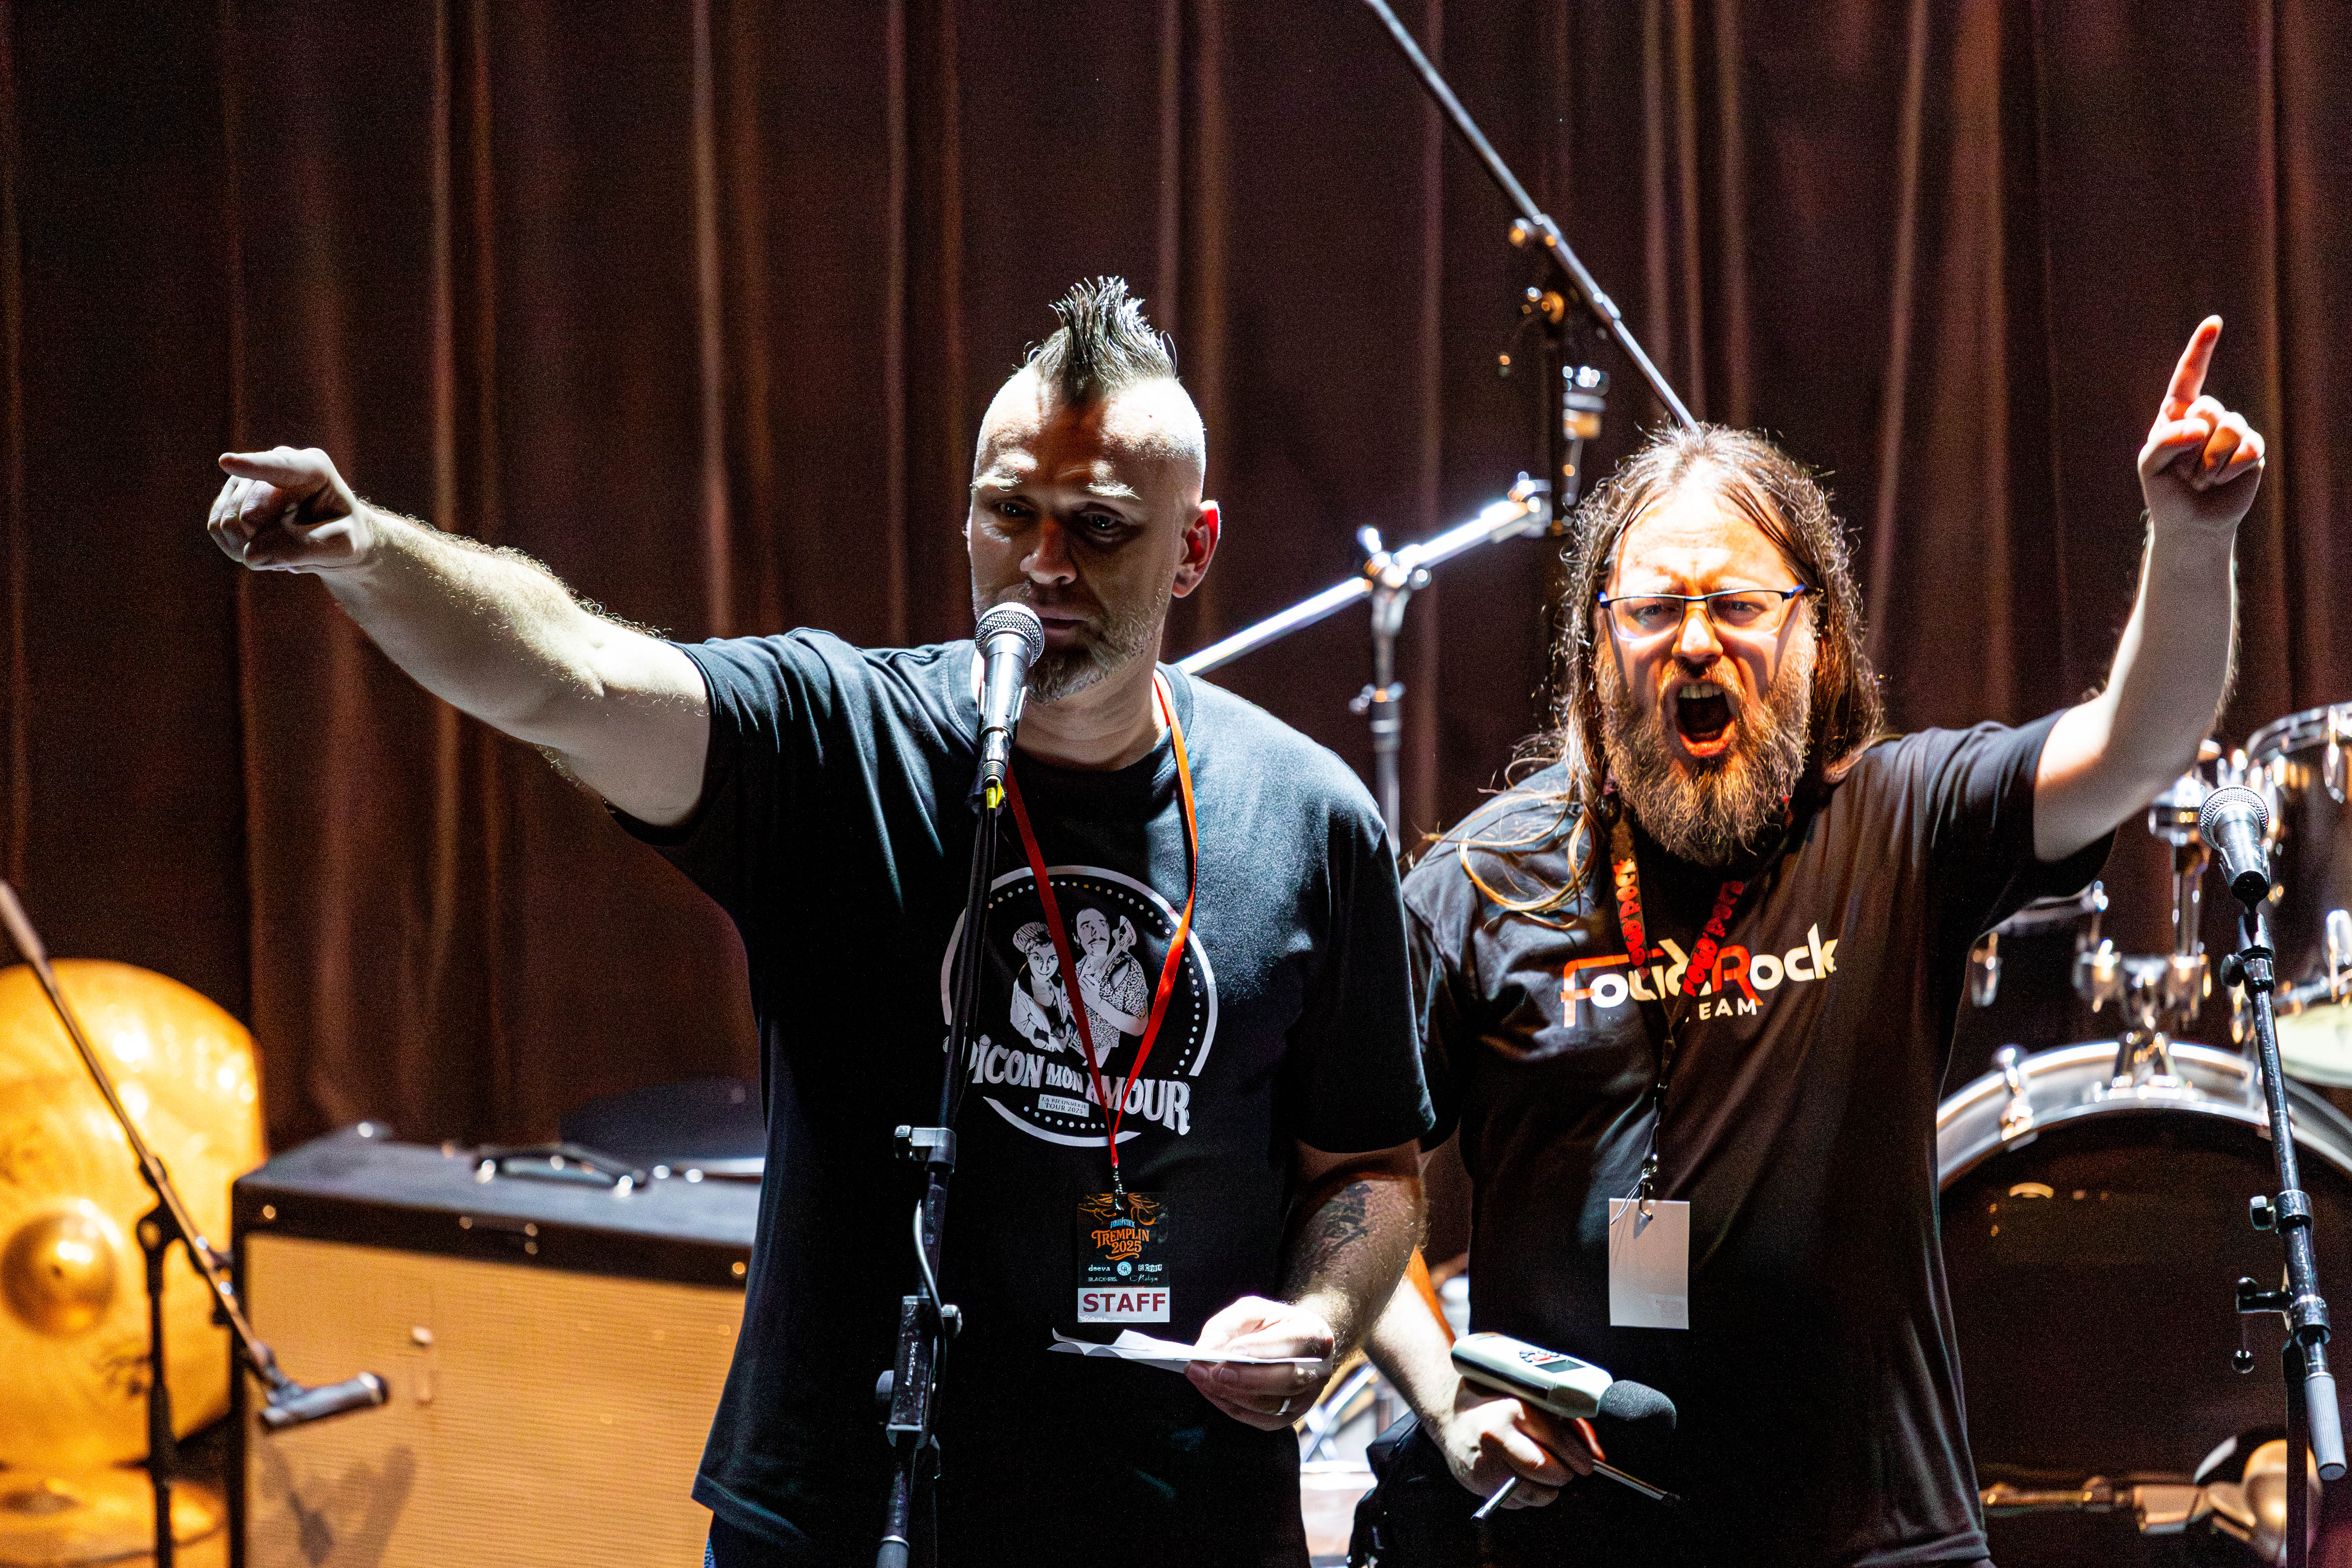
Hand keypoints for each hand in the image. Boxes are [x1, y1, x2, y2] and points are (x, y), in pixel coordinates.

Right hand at [209, 446, 379, 572]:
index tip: (226, 462)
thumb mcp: (341, 546)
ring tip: (281, 549)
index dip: (253, 467)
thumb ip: (305, 549)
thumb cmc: (343, 536)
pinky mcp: (230, 494)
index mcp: (313, 469)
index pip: (281, 467)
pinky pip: (216, 526)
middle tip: (293, 555)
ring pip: (227, 521)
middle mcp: (276, 463)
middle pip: (249, 514)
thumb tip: (252, 554)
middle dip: (265, 544)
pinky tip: (262, 546)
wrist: (333, 536)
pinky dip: (236, 547)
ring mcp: (249, 477)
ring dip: (250, 548)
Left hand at [1183, 1295, 1336, 1430]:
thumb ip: (1228, 1325)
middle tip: (1211, 1370)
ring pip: (1269, 1405)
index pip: (1293, 1344)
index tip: (1231, 1350)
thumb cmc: (1272, 1325)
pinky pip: (1256, 1418)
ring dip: (1230, 1393)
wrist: (1293, 1345)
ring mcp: (1304, 1400)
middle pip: (1285, 1380)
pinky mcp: (1286, 1418)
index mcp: (1315, 1336)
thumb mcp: (1252, 1310)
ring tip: (1200, 1376)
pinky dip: (1229, 1405)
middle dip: (1245, 1377)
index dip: (1263, 1349)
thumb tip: (1205, 1349)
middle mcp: (1317, 1372)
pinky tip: (1209, 1389)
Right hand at [1430, 1379, 1596, 1509]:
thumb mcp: (1531, 1400)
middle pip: (1546, 1470)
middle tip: (1565, 1471)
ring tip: (1545, 1476)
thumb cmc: (1494, 1403)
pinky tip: (1520, 1477)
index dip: (1579, 1456)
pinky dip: (1525, 1496)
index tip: (1586, 1464)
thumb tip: (1596, 1455)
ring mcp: (1484, 1463)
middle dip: (1564, 1475)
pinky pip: (1515, 1503)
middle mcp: (1496, 1436)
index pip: (1557, 1439)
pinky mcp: (1477, 1484)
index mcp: (1512, 1410)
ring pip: (1533, 1493)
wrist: (1450, 1413)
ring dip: (1548, 1490)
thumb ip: (1567, 1423)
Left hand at [2139, 317, 2264, 536]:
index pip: (2189, 377)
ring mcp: (2232, 431)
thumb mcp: (2149, 465)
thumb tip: (2199, 426)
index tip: (2214, 323)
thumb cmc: (2165, 490)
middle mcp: (2207, 417)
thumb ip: (2164, 440)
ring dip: (2210, 463)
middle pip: (2208, 408)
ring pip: (2229, 429)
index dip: (2201, 350)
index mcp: (2177, 414)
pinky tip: (2222, 481)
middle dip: (2192, 445)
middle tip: (2185, 470)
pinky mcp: (2252, 449)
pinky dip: (2229, 471)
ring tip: (2202, 478)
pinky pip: (2247, 449)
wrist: (2190, 522)